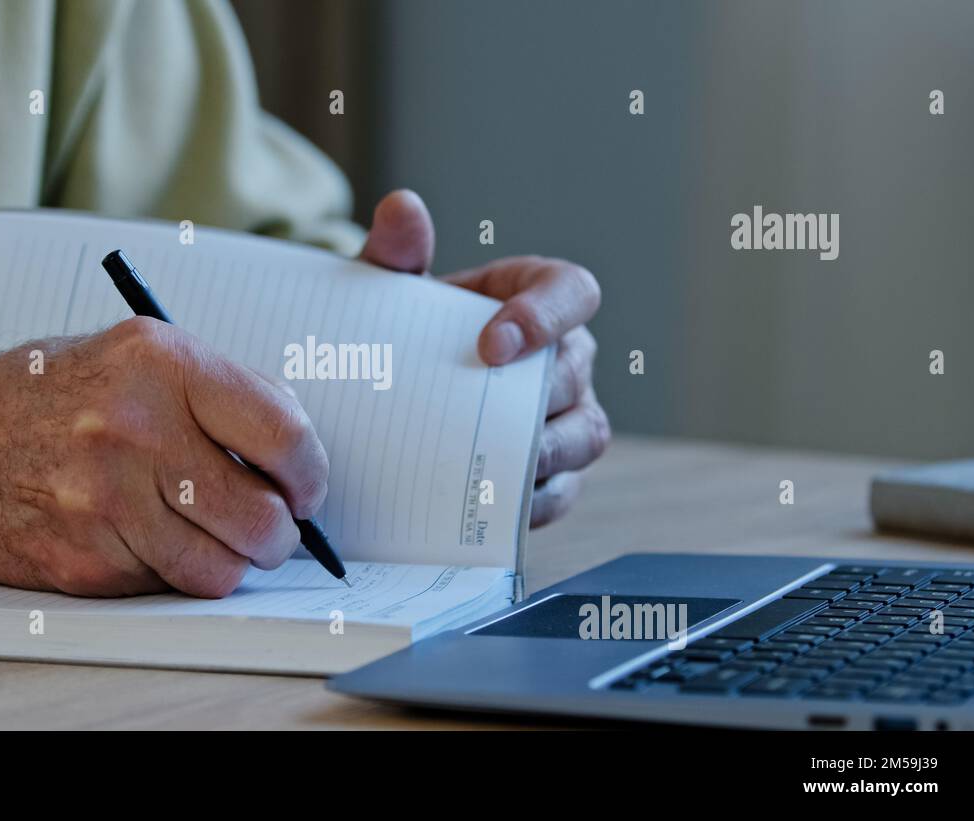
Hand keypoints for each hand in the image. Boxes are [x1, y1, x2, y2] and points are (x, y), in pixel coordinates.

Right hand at [0, 318, 328, 597]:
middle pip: (261, 513)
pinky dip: (180, 574)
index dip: (310, 472)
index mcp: (159, 361)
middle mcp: (136, 426)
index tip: (307, 487)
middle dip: (281, 532)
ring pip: (224, 564)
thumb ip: (213, 390)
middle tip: (273, 527)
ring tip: (217, 538)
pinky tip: (157, 544)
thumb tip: (293, 447)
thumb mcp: (128, 357)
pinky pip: (173, 584)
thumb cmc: (38, 401)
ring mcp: (107, 496)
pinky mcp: (86, 554)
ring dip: (235, 561)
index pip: (282, 430)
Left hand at [359, 190, 608, 526]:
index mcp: (534, 296)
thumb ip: (394, 251)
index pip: (573, 290)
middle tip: (482, 416)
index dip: (547, 316)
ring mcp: (565, 416)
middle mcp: (564, 356)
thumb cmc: (399, 329)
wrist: (386, 388)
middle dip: (538, 394)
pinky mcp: (553, 472)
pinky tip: (491, 505)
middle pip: (577, 372)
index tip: (492, 344)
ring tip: (492, 465)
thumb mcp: (387, 290)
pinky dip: (533, 501)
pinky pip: (562, 490)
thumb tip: (401, 209)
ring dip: (546, 452)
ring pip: (587, 433)